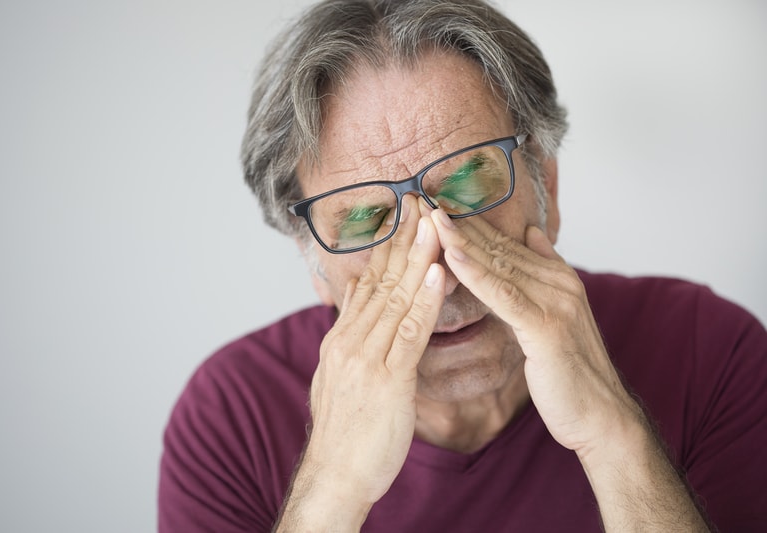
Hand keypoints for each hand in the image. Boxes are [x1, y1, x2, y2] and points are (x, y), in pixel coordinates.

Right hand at [280, 198, 445, 528]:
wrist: (334, 477)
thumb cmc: (347, 433)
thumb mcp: (341, 377)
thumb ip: (351, 337)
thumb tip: (356, 303)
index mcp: (342, 339)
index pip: (368, 283)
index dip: (389, 248)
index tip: (407, 219)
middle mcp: (349, 340)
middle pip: (380, 280)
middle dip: (403, 239)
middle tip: (422, 202)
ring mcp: (364, 357)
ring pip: (394, 298)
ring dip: (417, 258)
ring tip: (435, 224)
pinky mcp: (385, 379)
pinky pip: (408, 333)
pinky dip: (423, 301)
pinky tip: (438, 274)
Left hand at [430, 209, 642, 455]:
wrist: (600, 415)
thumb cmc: (569, 372)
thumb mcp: (554, 316)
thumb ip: (541, 274)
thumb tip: (531, 232)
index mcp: (557, 278)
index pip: (505, 243)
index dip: (470, 223)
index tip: (436, 204)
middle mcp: (558, 282)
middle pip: (499, 247)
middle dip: (459, 224)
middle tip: (424, 199)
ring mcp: (555, 302)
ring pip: (499, 265)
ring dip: (462, 240)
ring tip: (431, 217)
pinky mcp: (546, 328)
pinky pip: (503, 295)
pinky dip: (475, 274)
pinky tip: (450, 257)